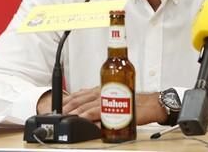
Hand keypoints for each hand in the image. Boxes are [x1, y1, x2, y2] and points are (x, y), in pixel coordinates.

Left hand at [37, 88, 167, 124]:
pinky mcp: (113, 106)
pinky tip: (82, 118)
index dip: (66, 100)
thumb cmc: (131, 101)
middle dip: (67, 107)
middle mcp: (101, 91)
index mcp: (98, 89)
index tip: (57, 107)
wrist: (149, 104)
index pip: (78, 94)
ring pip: (86, 104)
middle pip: (79, 99)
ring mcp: (107, 97)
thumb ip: (97, 102)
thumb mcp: (111, 99)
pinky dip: (88, 114)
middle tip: (59, 113)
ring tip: (67, 116)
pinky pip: (98, 110)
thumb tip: (84, 109)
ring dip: (75, 111)